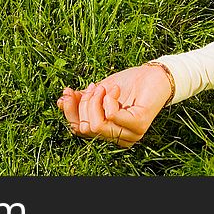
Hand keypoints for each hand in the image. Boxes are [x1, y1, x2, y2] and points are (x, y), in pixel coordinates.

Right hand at [56, 63, 172, 147]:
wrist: (154, 75)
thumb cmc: (127, 84)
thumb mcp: (99, 91)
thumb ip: (81, 99)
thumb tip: (60, 102)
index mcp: (106, 131)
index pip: (78, 129)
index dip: (69, 111)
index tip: (68, 91)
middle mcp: (117, 138)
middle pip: (85, 127)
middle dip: (84, 103)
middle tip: (95, 87)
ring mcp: (129, 134)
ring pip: (96, 125)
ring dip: (96, 100)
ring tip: (107, 88)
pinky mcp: (139, 125)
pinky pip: (112, 116)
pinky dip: (110, 100)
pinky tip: (116, 91)